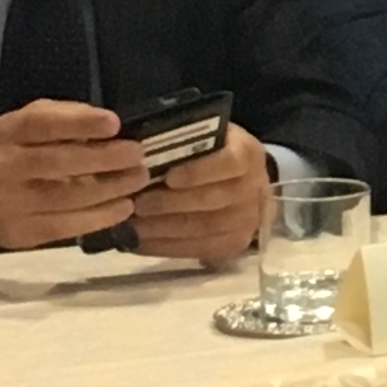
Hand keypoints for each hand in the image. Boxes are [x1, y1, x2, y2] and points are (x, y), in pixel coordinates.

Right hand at [0, 98, 149, 251]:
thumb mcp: (23, 123)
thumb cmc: (7, 152)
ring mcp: (10, 204)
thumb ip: (60, 118)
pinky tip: (123, 208)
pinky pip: (66, 227)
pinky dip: (100, 218)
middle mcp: (5, 167)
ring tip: (138, 181)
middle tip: (138, 156)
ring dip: (112, 189)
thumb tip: (106, 124)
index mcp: (7, 133)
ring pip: (69, 197)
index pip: (44, 124)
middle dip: (107, 159)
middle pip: (62, 163)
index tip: (115, 125)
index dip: (81, 124)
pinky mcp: (19, 234)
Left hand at [126, 124, 271, 267]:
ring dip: (162, 229)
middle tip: (137, 204)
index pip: (228, 163)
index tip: (168, 177)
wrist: (244, 183)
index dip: (198, 172)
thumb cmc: (213, 153)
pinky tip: (139, 242)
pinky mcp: (235, 244)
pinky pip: (198, 250)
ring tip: (132, 225)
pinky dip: (165, 247)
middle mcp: (254, 189)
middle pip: (211, 200)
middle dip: (170, 204)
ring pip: (203, 229)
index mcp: (248, 154)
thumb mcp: (206, 136)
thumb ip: (182, 141)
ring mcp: (247, 220)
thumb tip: (140, 149)